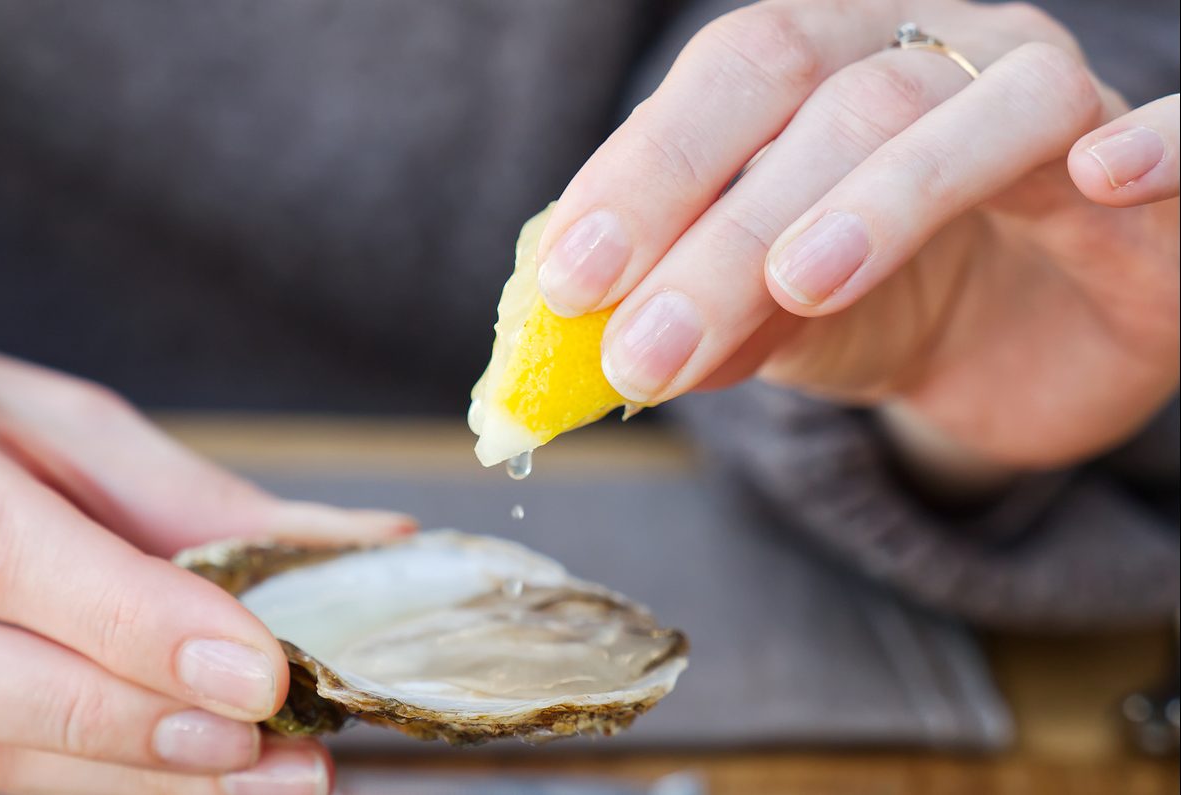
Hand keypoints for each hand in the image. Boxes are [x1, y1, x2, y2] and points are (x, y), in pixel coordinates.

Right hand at [0, 312, 413, 793]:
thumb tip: (357, 550)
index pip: (2, 549)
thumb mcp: (55, 418)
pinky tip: (183, 788)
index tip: (259, 668)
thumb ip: (193, 497)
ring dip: (118, 784)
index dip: (134, 622)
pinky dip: (84, 791)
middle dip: (119, 726)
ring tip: (257, 782)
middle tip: (263, 744)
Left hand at [538, 0, 1178, 470]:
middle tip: (643, 346)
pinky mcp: (1158, 182)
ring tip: (797, 290)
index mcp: (827, 66)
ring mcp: (1051, 102)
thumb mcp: (769, 320)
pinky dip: (1158, 146)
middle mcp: (938, 55)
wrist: (1025, 347)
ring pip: (971, 110)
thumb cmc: (884, 306)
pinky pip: (1180, 131)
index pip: (729, 81)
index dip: (646, 171)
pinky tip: (1105, 180)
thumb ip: (696, 315)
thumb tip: (586, 348)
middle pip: (827, 100)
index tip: (571, 281)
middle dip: (723, 228)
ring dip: (879, 198)